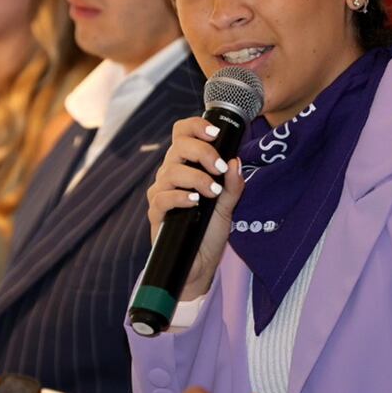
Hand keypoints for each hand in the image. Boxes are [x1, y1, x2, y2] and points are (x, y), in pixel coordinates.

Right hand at [146, 117, 245, 300]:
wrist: (199, 266)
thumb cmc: (210, 232)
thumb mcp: (228, 207)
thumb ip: (232, 185)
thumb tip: (236, 162)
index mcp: (187, 166)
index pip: (183, 134)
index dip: (196, 127)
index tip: (216, 133)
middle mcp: (171, 175)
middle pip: (178, 147)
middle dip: (202, 152)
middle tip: (219, 168)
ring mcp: (161, 193)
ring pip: (170, 171)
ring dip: (196, 178)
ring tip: (213, 192)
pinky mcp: (156, 214)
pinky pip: (162, 197)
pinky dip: (180, 196)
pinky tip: (195, 202)